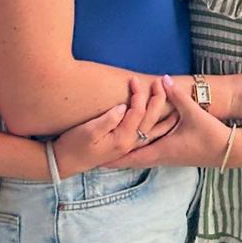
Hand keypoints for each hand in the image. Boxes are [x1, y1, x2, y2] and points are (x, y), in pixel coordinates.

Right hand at [52, 76, 174, 177]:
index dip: (138, 94)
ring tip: (176, 105)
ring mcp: (128, 146)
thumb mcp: (88, 131)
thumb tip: (123, 107)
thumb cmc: (73, 145)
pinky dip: (158, 129)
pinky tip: (163, 123)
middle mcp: (129, 143)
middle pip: (150, 120)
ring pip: (153, 131)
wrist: (65, 163)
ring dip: (164, 117)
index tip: (133, 79)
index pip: (137, 112)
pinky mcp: (125, 147)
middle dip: (157, 101)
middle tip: (160, 83)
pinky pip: (148, 137)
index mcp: (122, 138)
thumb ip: (107, 120)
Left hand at [102, 74, 234, 168]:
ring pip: (140, 156)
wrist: (229, 150)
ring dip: (125, 151)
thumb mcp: (194, 113)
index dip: (113, 156)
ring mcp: (167, 157)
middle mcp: (161, 156)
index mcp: (162, 149)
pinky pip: (149, 152)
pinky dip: (138, 148)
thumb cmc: (212, 135)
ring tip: (107, 150)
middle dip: (114, 156)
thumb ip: (177, 96)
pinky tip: (131, 144)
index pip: (131, 155)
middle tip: (94, 155)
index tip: (96, 157)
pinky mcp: (173, 153)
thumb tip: (162, 79)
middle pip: (131, 158)